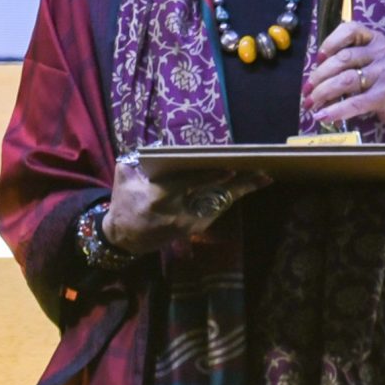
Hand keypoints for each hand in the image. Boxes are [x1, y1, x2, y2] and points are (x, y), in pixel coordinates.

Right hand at [106, 155, 271, 254]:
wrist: (122, 238)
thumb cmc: (124, 204)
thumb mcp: (125, 178)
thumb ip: (138, 161)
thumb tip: (159, 146)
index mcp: (159, 197)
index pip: (189, 184)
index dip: (210, 178)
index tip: (230, 170)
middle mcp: (177, 213)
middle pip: (212, 196)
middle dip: (238, 186)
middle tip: (261, 176)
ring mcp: (187, 224)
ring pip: (217, 204)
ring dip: (240, 192)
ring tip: (261, 179)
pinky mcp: (191, 229)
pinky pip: (213, 209)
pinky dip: (228, 197)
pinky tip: (245, 187)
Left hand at [304, 21, 384, 136]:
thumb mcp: (379, 62)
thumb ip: (355, 61)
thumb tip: (318, 73)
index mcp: (377, 41)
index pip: (350, 30)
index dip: (330, 42)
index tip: (318, 58)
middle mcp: (381, 53)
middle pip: (342, 60)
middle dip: (319, 77)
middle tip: (307, 91)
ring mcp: (384, 73)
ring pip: (344, 81)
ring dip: (322, 94)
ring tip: (311, 104)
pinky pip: (354, 102)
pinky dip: (335, 111)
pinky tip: (323, 116)